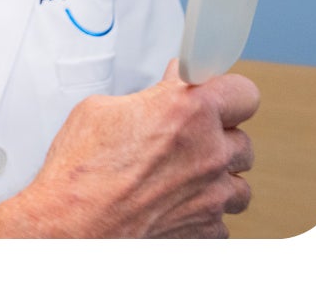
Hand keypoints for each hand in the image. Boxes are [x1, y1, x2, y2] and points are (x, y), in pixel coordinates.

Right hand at [0, 60, 257, 237]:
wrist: (71, 223)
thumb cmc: (80, 172)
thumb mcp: (103, 110)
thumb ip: (148, 97)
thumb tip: (165, 88)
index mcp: (189, 112)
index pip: (243, 93)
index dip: (228, 95)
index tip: (216, 97)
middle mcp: (209, 152)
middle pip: (243, 140)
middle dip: (219, 138)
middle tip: (189, 139)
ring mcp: (212, 195)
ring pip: (239, 184)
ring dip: (218, 179)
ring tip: (186, 177)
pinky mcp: (206, 228)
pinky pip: (222, 219)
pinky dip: (204, 212)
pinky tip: (176, 204)